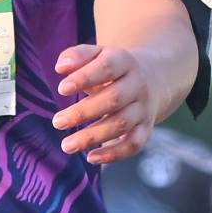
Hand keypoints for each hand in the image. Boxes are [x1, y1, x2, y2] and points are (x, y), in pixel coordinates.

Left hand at [54, 43, 157, 164]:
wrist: (154, 77)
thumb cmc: (112, 68)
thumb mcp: (98, 54)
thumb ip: (77, 56)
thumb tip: (61, 67)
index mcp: (124, 61)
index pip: (107, 67)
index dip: (85, 78)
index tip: (62, 89)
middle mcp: (137, 85)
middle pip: (114, 99)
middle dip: (83, 113)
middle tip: (57, 122)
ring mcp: (143, 108)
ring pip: (121, 124)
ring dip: (93, 136)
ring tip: (67, 145)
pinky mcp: (146, 129)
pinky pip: (133, 144)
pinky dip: (114, 154)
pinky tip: (90, 157)